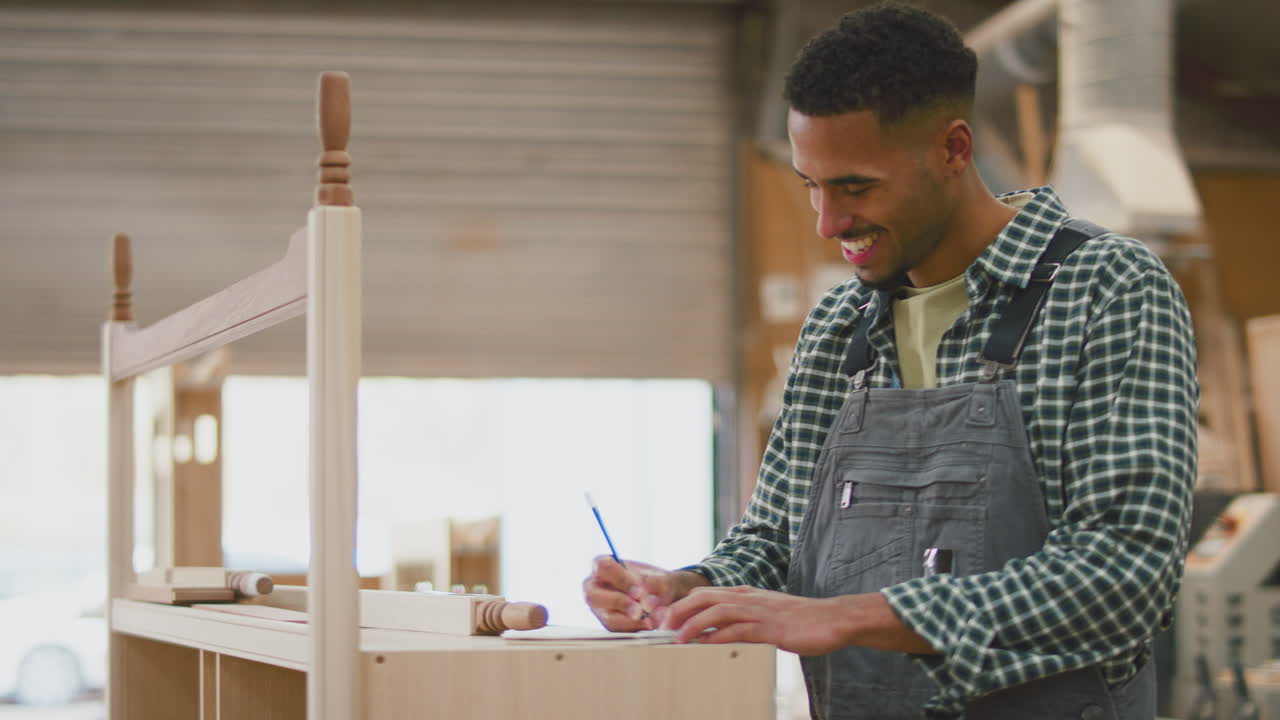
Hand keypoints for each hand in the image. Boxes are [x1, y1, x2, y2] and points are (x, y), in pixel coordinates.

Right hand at [582, 556, 707, 630]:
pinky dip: (636, 629)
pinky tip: (651, 625)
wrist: (663, 598)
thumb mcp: (661, 577)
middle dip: (619, 603)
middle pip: (593, 595)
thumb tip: (647, 595)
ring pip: (607, 617)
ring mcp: (600, 608)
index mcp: (603, 566)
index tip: (639, 591)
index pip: (603, 567)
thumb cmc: (656, 582)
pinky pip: (618, 631)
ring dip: (631, 621)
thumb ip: (656, 582)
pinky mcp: (609, 625)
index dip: (620, 579)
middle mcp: (595, 587)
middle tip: (640, 611)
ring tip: (652, 620)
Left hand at [661, 586, 849, 655]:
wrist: (832, 619)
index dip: (683, 604)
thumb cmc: (801, 620)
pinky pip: (739, 630)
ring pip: (717, 611)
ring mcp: (759, 612)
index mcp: (747, 594)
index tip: (667, 618)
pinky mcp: (770, 628)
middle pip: (705, 598)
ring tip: (678, 638)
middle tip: (663, 626)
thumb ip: (744, 619)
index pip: (707, 593)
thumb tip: (719, 633)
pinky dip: (719, 637)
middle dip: (680, 611)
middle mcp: (749, 598)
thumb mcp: (767, 614)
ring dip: (694, 624)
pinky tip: (706, 645)